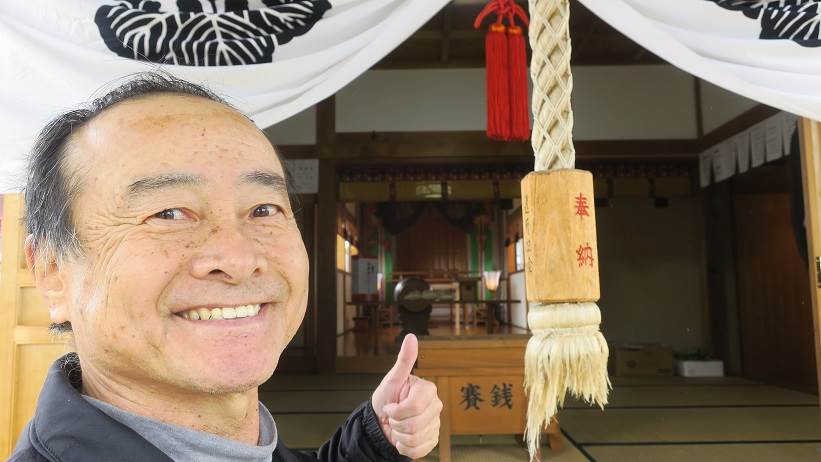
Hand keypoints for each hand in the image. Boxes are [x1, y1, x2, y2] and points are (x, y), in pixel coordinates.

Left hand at [371, 334, 442, 458]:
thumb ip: (404, 360)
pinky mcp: (433, 439)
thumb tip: (411, 336)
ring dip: (399, 436)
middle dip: (396, 424)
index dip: (396, 411)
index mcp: (428, 390)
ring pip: (416, 438)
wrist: (382, 422)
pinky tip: (402, 438)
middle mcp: (436, 406)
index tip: (390, 407)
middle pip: (414, 424)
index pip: (414, 407)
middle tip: (392, 418)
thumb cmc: (386, 399)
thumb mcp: (392, 380)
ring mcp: (436, 424)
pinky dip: (404, 447)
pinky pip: (419, 450)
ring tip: (397, 427)